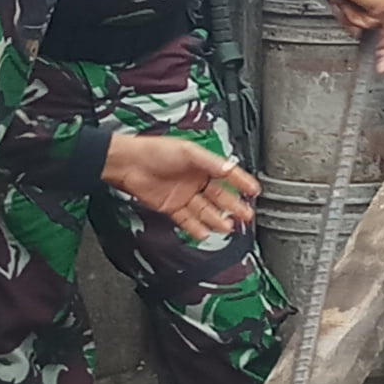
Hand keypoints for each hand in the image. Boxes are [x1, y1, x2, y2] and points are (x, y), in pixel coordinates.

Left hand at [106, 134, 259, 241]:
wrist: (128, 164)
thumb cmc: (154, 150)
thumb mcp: (188, 152)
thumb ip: (210, 162)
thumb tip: (229, 169)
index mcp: (201, 163)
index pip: (227, 174)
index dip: (242, 182)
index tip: (254, 191)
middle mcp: (195, 179)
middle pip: (219, 196)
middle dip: (234, 206)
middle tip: (246, 215)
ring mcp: (184, 194)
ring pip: (206, 211)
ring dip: (218, 219)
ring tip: (228, 227)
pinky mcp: (171, 207)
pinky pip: (188, 220)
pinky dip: (196, 227)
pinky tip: (205, 233)